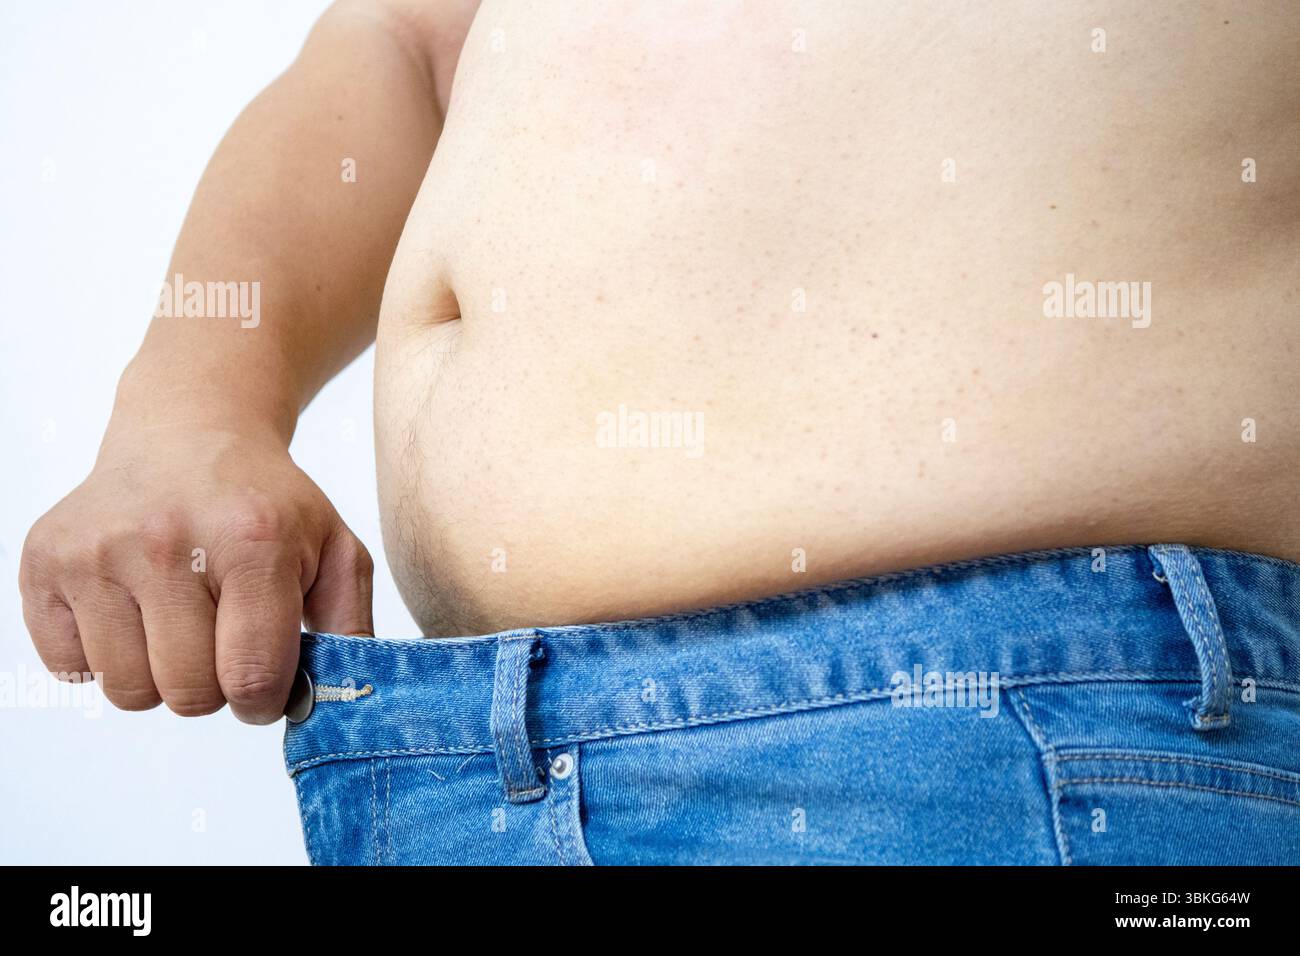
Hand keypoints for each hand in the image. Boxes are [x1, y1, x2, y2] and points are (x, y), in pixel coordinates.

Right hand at [19, 424, 373, 723]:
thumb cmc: (265, 504)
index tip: (266, 684)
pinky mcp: (45, 560)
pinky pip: (71, 670)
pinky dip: (105, 658)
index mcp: (251, 540)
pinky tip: (134, 608)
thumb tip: (336, 703)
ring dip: (159, 675)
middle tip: (222, 638)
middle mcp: (165, 541)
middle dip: (215, 685)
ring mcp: (96, 551)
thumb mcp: (334, 549)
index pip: (251, 676)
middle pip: (188, 694)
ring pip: (128, 691)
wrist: (188, 434)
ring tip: (179, 620)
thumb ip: (349, 629)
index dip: (263, 700)